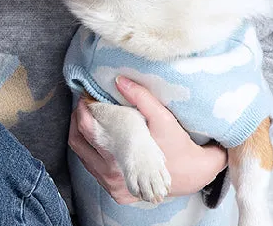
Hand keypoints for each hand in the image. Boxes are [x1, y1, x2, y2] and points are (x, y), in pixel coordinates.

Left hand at [69, 76, 227, 203]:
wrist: (194, 174)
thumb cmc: (178, 144)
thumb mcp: (162, 117)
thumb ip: (140, 97)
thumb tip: (118, 80)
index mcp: (120, 160)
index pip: (87, 129)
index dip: (83, 108)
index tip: (87, 94)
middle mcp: (112, 177)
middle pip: (78, 141)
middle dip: (78, 118)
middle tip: (85, 102)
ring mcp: (112, 187)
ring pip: (82, 155)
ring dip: (82, 133)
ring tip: (91, 116)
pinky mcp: (116, 192)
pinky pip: (91, 167)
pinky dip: (90, 149)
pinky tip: (100, 134)